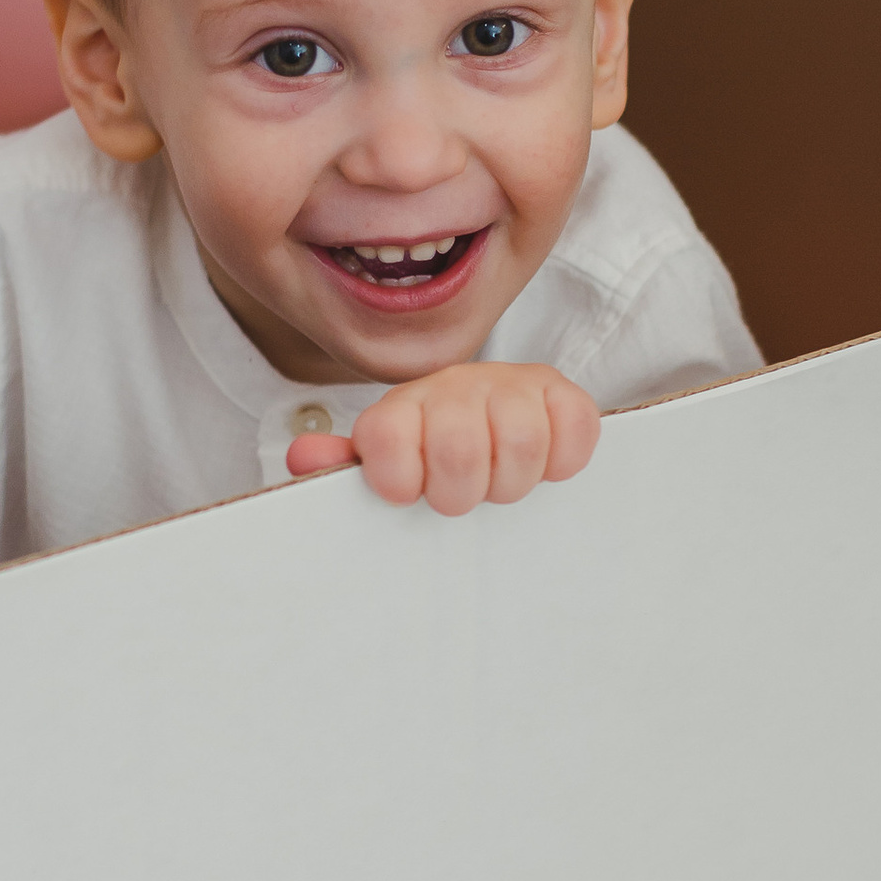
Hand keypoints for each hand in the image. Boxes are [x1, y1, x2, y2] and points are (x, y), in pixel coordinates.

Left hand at [286, 360, 598, 515]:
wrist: (488, 424)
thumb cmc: (428, 464)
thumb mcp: (380, 470)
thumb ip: (341, 468)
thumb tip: (305, 456)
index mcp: (401, 408)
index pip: (388, 437)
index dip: (400, 480)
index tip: (409, 492)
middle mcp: (453, 386)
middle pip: (460, 449)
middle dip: (461, 492)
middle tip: (461, 495)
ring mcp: (510, 385)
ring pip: (522, 441)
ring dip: (512, 481)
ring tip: (499, 483)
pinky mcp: (561, 393)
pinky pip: (575, 424)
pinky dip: (563, 457)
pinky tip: (543, 464)